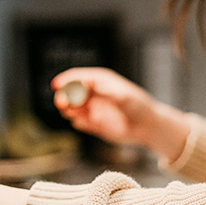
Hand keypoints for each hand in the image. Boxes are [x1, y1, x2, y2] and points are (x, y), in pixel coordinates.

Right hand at [51, 67, 189, 161]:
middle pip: (70, 93)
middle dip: (63, 97)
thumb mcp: (123, 96)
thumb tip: (86, 83)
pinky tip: (89, 124)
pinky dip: (79, 123)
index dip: (65, 80)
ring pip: (71, 108)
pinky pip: (79, 123)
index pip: (77, 77)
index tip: (57, 86)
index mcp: (99, 81)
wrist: (148, 127)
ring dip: (68, 110)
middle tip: (62, 104)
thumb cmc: (139, 107)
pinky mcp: (93, 124)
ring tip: (75, 114)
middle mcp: (93, 94)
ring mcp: (92, 109)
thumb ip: (104, 90)